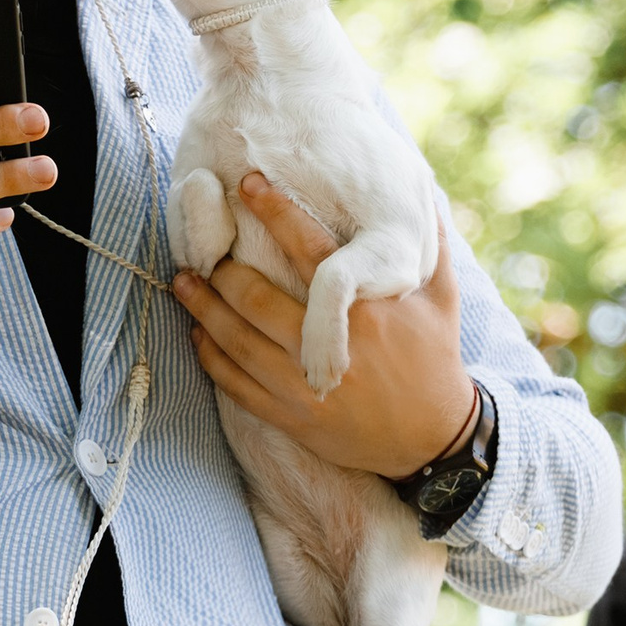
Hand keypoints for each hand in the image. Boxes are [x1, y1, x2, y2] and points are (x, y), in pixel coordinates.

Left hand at [171, 171, 475, 479]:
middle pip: (256, 298)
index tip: (246, 184)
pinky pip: (237, 385)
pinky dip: (211, 358)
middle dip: (222, 270)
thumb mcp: (442, 300)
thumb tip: (424, 195)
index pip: (308, 249)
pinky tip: (197, 336)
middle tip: (201, 249)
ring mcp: (304, 384)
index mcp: (362, 308)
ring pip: (237, 340)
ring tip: (183, 282)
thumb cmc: (436, 360)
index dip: (274, 211)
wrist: (434, 441)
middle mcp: (327, 343)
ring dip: (204, 309)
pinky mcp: (291, 417)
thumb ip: (431, 247)